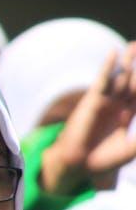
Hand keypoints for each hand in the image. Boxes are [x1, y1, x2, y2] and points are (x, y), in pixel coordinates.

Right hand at [40, 43, 135, 194]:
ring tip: (135, 45)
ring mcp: (106, 101)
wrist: (78, 165)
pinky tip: (114, 52)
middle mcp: (118, 105)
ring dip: (129, 60)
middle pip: (135, 81)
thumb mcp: (133, 147)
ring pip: (121, 76)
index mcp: (128, 115)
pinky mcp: (92, 99)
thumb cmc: (104, 160)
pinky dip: (108, 65)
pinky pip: (102, 79)